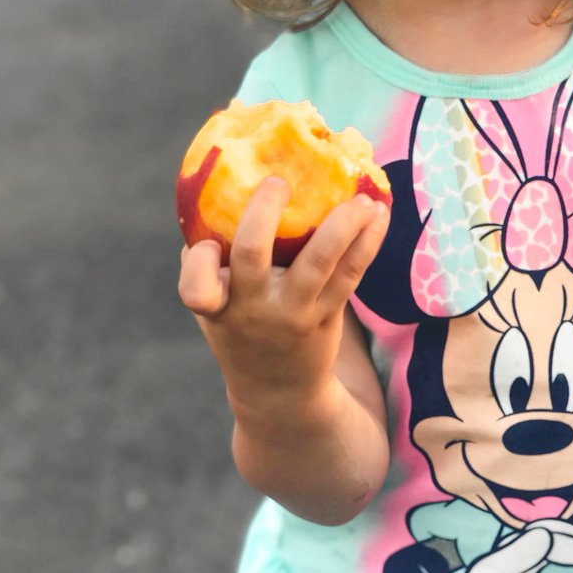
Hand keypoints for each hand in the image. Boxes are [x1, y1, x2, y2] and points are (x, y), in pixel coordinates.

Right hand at [178, 176, 389, 419]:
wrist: (278, 391)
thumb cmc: (240, 325)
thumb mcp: (216, 304)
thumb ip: (212, 258)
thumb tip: (222, 181)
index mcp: (217, 305)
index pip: (195, 288)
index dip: (199, 263)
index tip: (208, 241)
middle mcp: (253, 308)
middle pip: (252, 255)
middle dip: (262, 214)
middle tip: (278, 182)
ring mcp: (293, 312)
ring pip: (318, 262)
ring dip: (342, 224)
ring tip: (361, 197)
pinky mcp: (327, 315)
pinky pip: (350, 272)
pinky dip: (367, 240)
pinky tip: (378, 213)